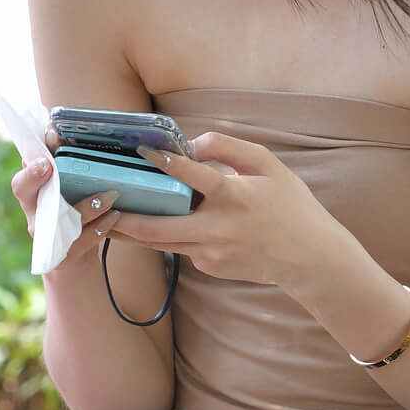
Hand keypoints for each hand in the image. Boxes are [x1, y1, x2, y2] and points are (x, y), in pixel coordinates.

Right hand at [10, 128, 121, 273]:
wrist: (74, 261)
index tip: (44, 148)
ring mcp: (45, 236)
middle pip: (23, 190)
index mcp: (32, 194)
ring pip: (59, 217)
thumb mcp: (68, 191)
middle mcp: (33, 213)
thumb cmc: (73, 216)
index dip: (28, 162)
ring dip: (86, 205)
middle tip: (47, 166)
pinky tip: (116, 216)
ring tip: (110, 195)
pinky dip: (101, 226)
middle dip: (33, 176)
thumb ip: (66, 166)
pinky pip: (82, 240)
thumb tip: (66, 129)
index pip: (21, 174)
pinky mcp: (63, 255)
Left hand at [98, 130, 336, 294]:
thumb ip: (230, 147)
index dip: (165, 162)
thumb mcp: (269, 166)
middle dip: (124, 219)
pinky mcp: (210, 267)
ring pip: (161, 243)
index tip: (141, 149)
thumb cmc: (291, 206)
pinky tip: (160, 223)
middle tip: (99, 206)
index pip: (193, 177)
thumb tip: (193, 142)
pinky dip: (170, 235)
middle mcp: (218, 228)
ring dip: (132, 232)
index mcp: (234, 197)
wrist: (310, 259)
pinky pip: (182, 248)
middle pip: (158, 228)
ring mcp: (211, 253)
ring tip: (107, 218)